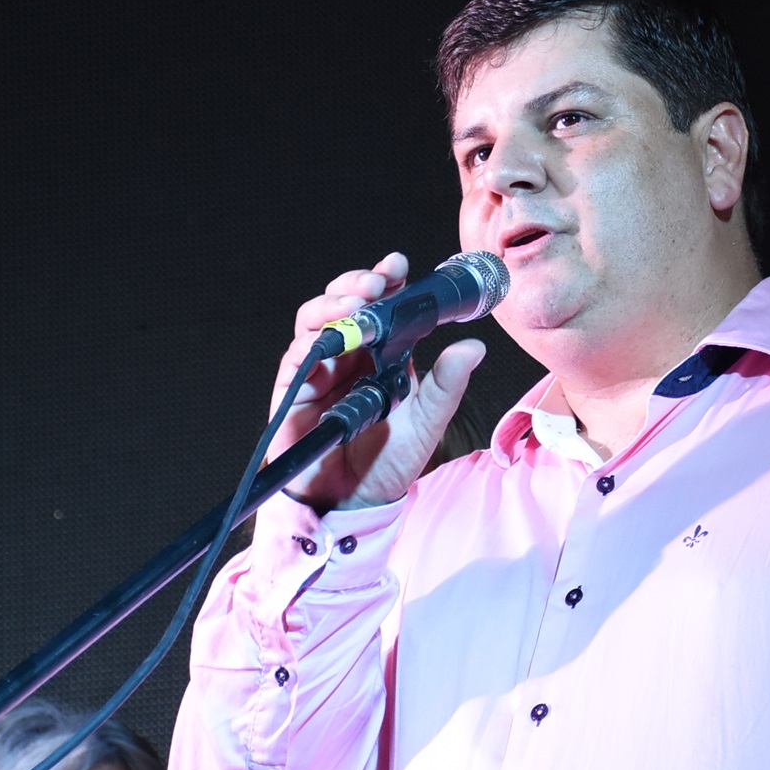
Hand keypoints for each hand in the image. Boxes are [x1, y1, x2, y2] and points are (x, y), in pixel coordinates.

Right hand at [272, 251, 485, 510]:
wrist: (352, 503)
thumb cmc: (388, 463)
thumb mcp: (427, 422)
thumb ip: (446, 385)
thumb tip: (474, 346)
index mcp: (385, 355)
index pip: (385, 307)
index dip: (389, 282)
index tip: (400, 266)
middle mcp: (351, 355)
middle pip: (347, 303)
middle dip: (359, 283)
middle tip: (379, 280)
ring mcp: (321, 368)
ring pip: (318, 318)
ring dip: (335, 303)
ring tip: (358, 300)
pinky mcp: (295, 388)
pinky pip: (298, 354)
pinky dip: (312, 338)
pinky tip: (331, 333)